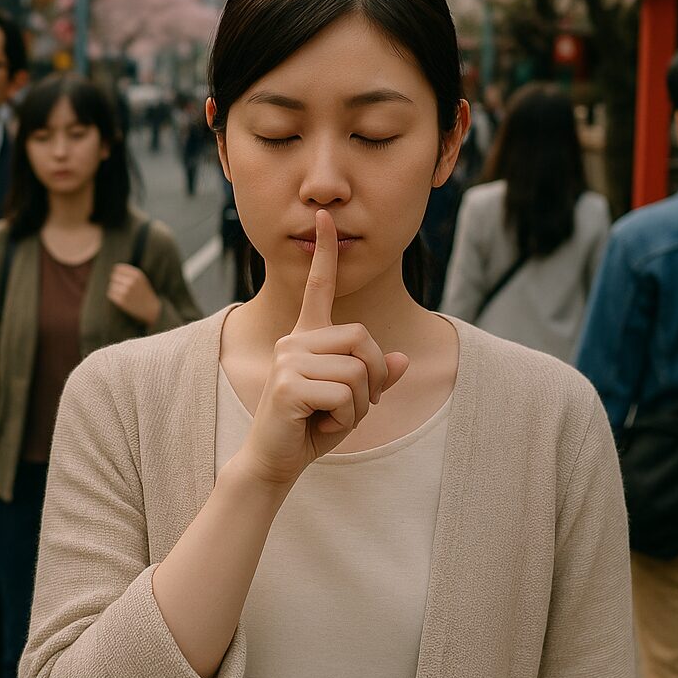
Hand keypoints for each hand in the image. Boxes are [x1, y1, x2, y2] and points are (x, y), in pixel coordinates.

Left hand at [107, 263, 161, 325]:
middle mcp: (131, 281)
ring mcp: (126, 291)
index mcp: (137, 274)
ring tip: (122, 293)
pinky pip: (110, 294)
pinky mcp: (121, 301)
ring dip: (114, 289)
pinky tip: (121, 298)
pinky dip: (113, 296)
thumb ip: (129, 272)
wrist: (151, 308)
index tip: (120, 278)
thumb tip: (113, 268)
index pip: (118, 268)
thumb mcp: (141, 279)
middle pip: (113, 276)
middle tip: (121, 287)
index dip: (117, 273)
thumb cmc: (144, 293)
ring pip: (111, 285)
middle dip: (116, 281)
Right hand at [239, 209, 409, 487]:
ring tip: (332, 416)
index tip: (325, 217)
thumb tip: (403, 359)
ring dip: (359, 405)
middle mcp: (294, 340)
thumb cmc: (312, 427)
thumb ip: (375, 377)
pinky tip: (321, 425)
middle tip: (356, 404)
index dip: (325, 252)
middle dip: (374, 378)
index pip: (318, 286)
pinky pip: (345, 395)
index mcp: (307, 337)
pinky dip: (346, 418)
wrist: (274, 460)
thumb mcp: (352, 400)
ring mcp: (288, 361)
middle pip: (362, 339)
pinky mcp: (288, 385)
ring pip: (357, 371)